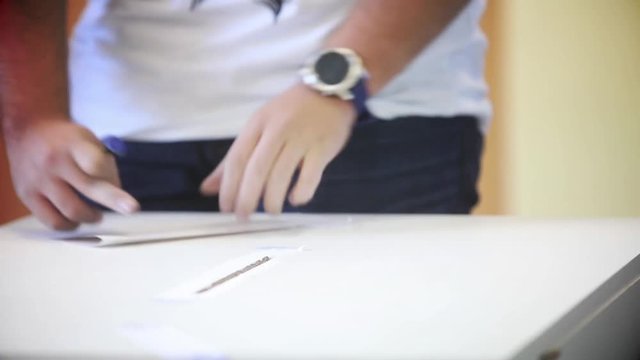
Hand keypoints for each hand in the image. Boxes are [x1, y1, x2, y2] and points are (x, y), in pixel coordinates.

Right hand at [5, 119, 138, 229]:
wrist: (28, 130)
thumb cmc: (66, 140)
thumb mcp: (88, 139)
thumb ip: (104, 164)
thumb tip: (116, 195)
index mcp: (73, 144)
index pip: (96, 164)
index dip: (112, 177)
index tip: (125, 181)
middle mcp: (54, 162)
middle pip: (89, 188)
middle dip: (114, 201)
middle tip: (130, 209)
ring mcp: (38, 180)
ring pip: (71, 211)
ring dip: (90, 217)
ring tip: (96, 215)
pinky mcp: (26, 195)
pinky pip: (52, 221)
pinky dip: (69, 226)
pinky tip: (76, 221)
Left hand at [200, 84, 355, 217]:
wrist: (328, 90)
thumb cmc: (290, 112)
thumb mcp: (258, 126)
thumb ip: (235, 158)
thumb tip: (208, 188)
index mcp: (257, 124)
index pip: (237, 159)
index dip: (229, 186)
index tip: (225, 208)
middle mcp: (277, 131)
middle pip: (257, 170)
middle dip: (247, 198)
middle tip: (243, 217)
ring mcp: (301, 139)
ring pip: (281, 175)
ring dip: (272, 200)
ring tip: (270, 211)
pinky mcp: (322, 148)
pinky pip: (310, 176)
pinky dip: (301, 193)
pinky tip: (295, 200)